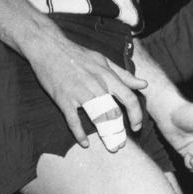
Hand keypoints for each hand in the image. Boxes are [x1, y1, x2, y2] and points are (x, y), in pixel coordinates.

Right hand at [27, 29, 146, 151]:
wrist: (49, 47)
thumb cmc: (77, 54)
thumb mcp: (103, 61)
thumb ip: (124, 75)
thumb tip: (143, 84)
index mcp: (107, 76)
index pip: (129, 98)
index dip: (136, 115)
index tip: (137, 126)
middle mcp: (96, 85)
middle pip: (114, 112)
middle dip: (120, 131)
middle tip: (121, 143)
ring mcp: (79, 92)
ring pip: (97, 118)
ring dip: (105, 134)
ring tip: (110, 146)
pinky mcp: (63, 98)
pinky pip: (73, 120)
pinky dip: (79, 134)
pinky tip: (85, 143)